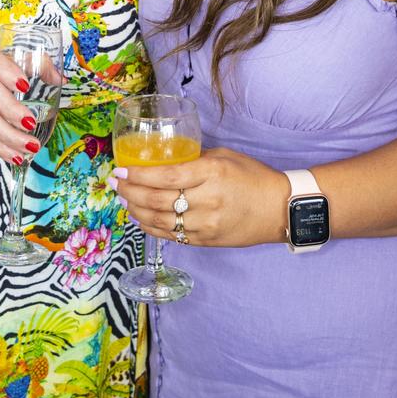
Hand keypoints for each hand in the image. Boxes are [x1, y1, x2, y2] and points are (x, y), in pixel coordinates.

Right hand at [0, 39, 59, 163]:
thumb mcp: (9, 61)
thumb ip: (36, 65)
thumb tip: (59, 80)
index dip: (6, 71)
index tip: (25, 85)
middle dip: (10, 108)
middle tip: (31, 121)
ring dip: (10, 135)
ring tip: (31, 145)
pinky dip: (2, 148)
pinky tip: (17, 156)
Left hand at [112, 147, 289, 247]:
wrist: (280, 209)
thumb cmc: (254, 177)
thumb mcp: (225, 157)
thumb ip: (195, 159)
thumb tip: (166, 160)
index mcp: (212, 173)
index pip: (166, 175)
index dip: (139, 175)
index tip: (121, 171)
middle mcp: (207, 200)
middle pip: (158, 199)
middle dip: (131, 192)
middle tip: (116, 184)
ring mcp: (206, 223)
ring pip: (161, 221)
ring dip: (137, 211)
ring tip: (125, 201)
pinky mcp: (207, 240)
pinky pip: (172, 236)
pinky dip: (152, 228)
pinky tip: (141, 219)